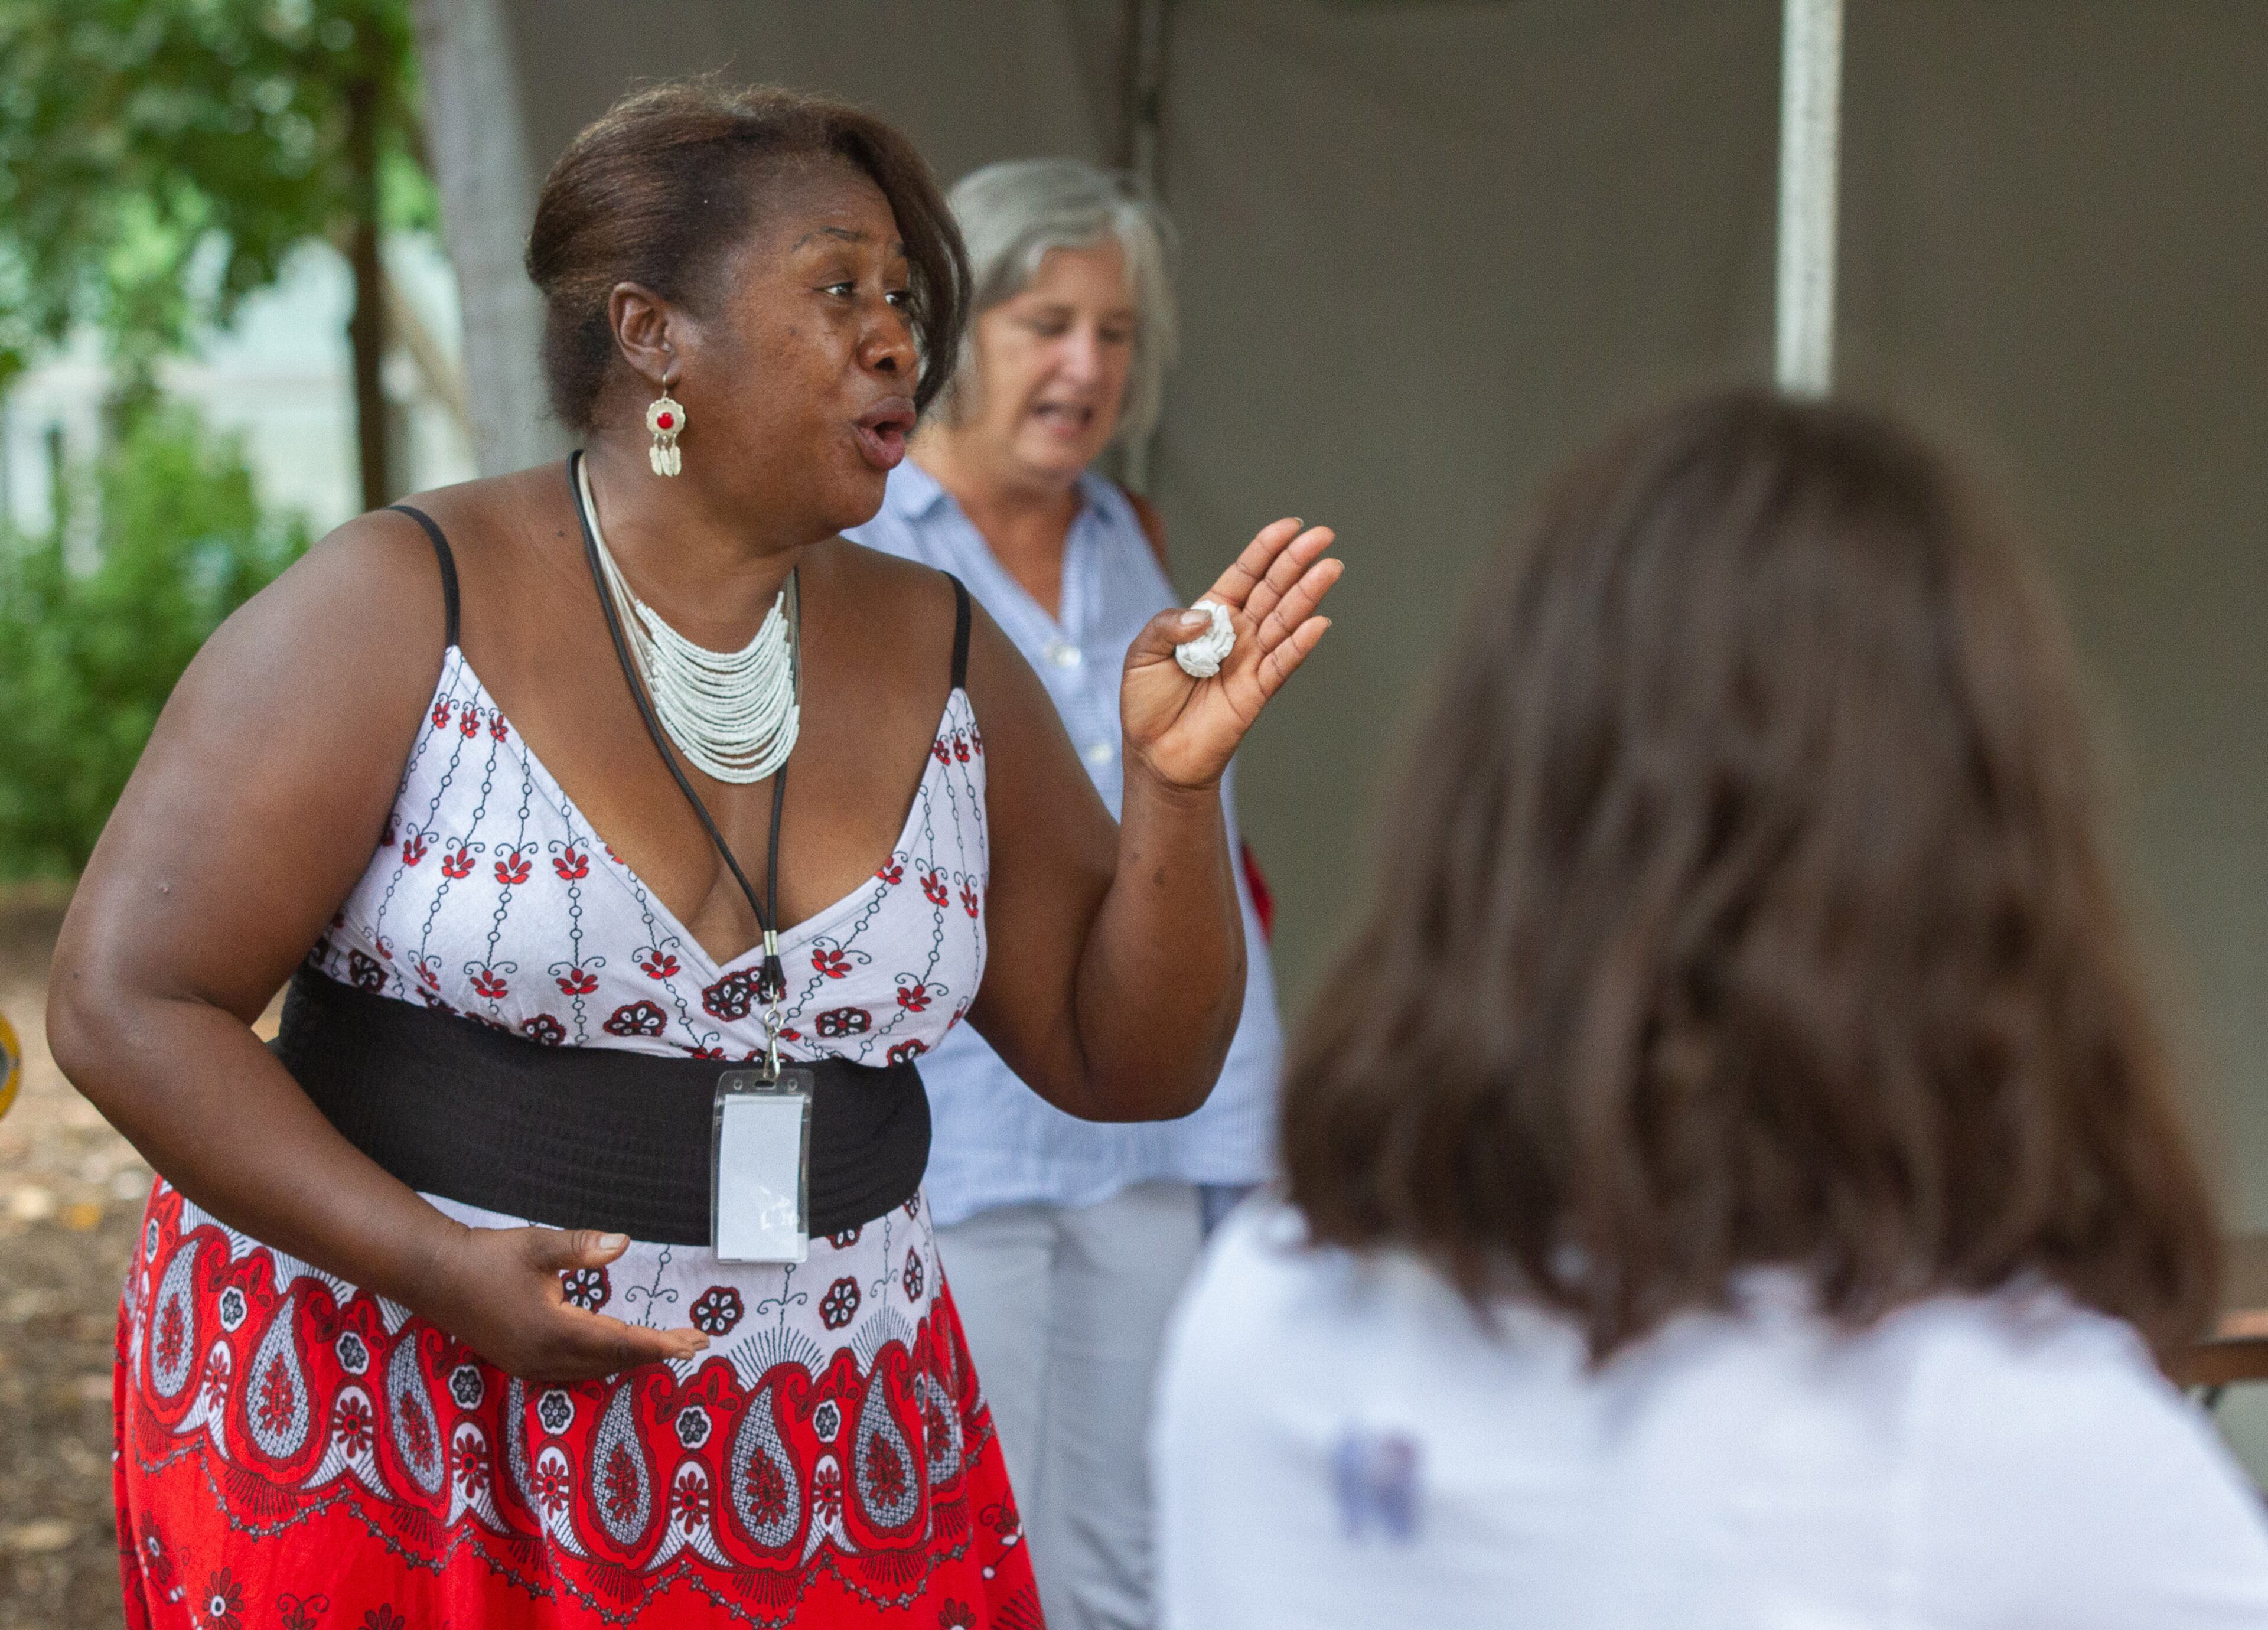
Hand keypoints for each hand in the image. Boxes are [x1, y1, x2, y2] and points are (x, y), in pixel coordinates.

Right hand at [422, 1224, 707, 1381]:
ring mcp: (531, 1366)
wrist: (435, 1276)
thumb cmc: (488, 1256)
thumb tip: (624, 1243)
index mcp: (553, 1331)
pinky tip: (620, 1350)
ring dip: (632, 1358)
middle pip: (614, 1361)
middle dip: (656, 1352)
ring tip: (668, 1346)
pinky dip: (606, 1360)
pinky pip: (576, 1370)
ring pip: (595, 1369)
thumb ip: (583, 1247)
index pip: (621, 1343)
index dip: (661, 1344)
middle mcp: (544, 1358)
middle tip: (695, 1341)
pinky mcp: (521, 1363)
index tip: (694, 1341)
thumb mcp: (538, 1246)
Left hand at [1121, 519, 1341, 790]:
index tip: (1290, 525)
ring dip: (1308, 595)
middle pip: (1273, 590)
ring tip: (1330, 568)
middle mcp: (1237, 633)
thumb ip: (1169, 626)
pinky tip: (1319, 623)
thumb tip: (1207, 616)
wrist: (1154, 754)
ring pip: (1285, 621)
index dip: (1266, 549)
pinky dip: (1300, 644)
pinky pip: (1282, 664)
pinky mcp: (1257, 691)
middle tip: (1324, 535)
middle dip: (1297, 561)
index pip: (1244, 574)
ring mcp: (1250, 660)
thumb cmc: (1146, 701)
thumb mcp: (1142, 653)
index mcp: (1210, 615)